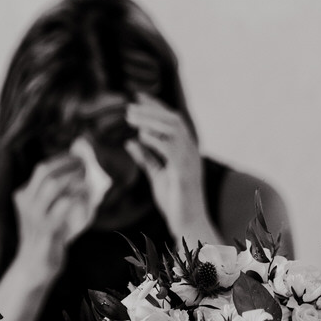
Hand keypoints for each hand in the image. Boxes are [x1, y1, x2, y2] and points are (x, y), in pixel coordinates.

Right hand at [12, 155, 98, 277]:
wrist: (34, 265)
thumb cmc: (47, 236)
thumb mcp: (45, 212)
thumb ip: (59, 195)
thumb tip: (84, 176)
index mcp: (23, 196)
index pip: (42, 168)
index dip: (62, 159)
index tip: (79, 156)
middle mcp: (26, 203)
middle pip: (45, 172)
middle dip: (67, 164)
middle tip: (85, 164)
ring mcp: (35, 216)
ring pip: (53, 185)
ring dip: (73, 178)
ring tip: (87, 179)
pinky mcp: (47, 228)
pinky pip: (64, 205)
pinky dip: (78, 197)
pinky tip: (88, 197)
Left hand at [124, 93, 215, 241]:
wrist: (188, 224)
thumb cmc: (175, 201)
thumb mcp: (157, 175)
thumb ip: (146, 158)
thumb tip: (130, 141)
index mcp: (185, 150)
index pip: (171, 121)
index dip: (155, 107)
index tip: (137, 97)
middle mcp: (191, 151)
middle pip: (173, 120)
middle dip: (151, 109)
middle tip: (129, 106)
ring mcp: (190, 160)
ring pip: (173, 129)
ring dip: (150, 120)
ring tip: (130, 117)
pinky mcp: (184, 172)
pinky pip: (171, 148)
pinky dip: (156, 139)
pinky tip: (141, 135)